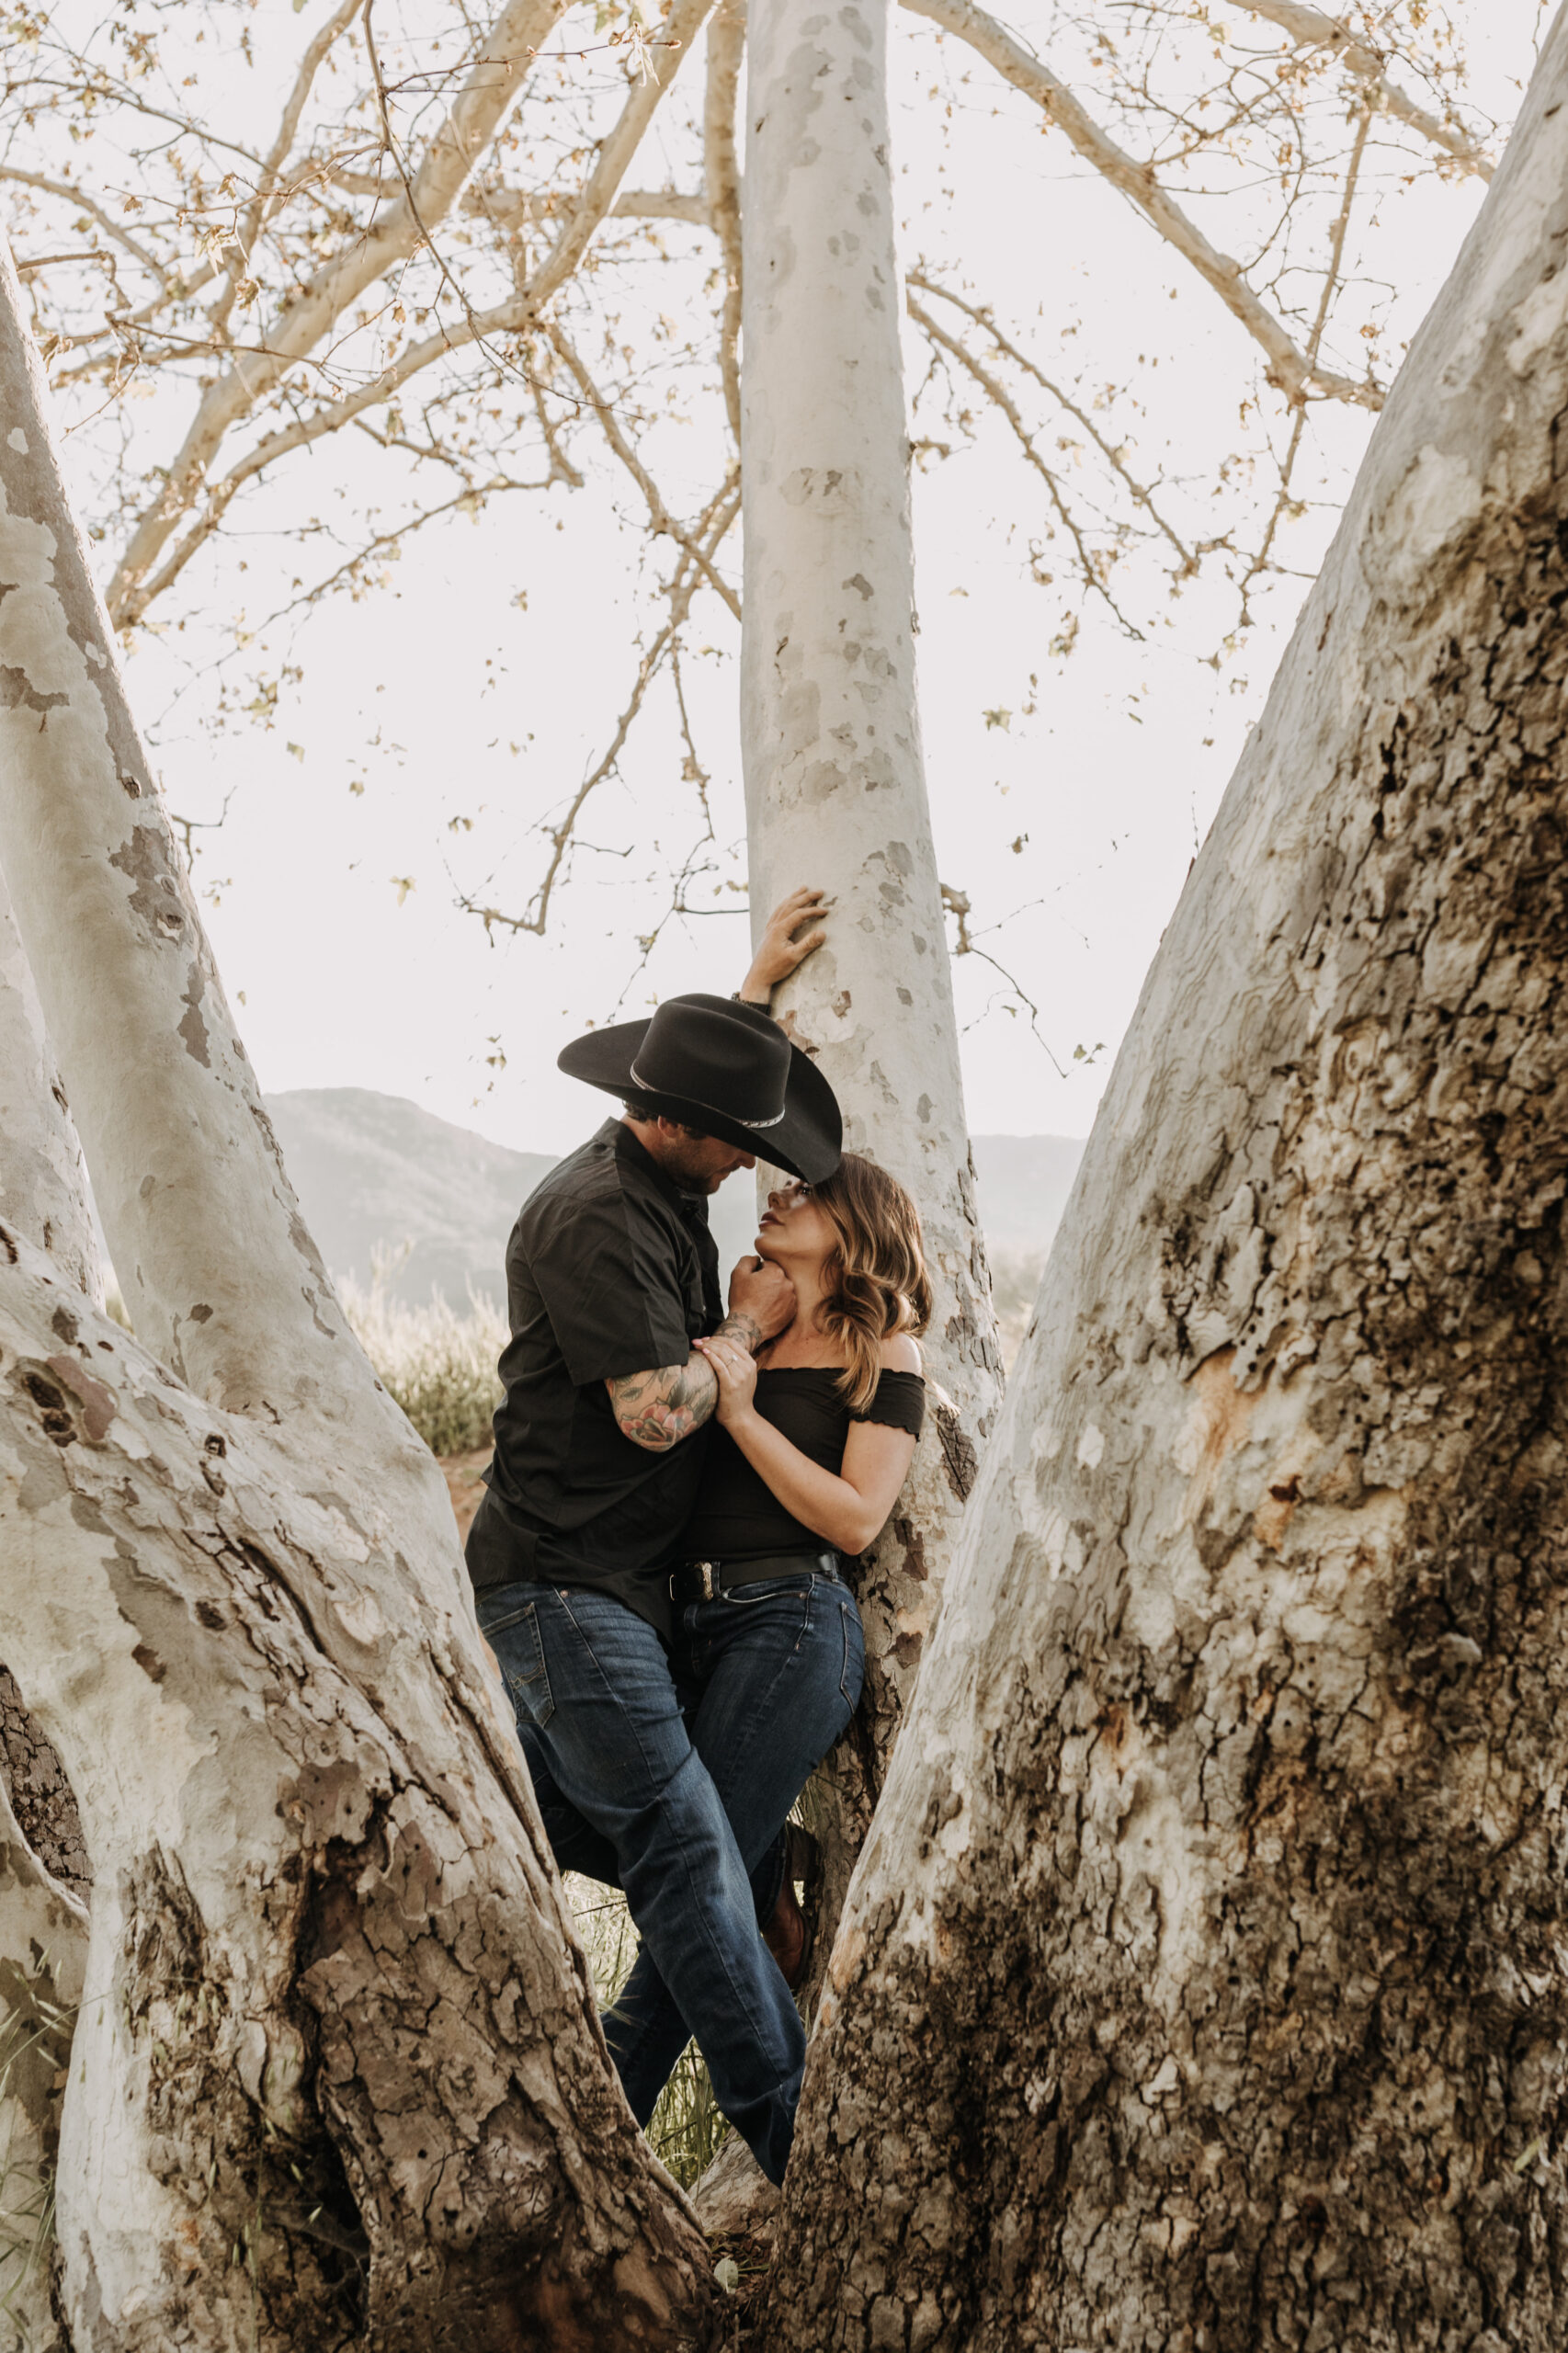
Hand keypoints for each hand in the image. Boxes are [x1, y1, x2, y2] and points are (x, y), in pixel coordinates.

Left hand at [694, 1331, 758, 1425]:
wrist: (740, 1417)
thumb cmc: (738, 1398)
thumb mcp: (744, 1378)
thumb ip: (738, 1364)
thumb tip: (720, 1350)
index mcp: (751, 1364)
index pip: (733, 1343)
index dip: (718, 1338)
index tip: (706, 1339)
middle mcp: (747, 1367)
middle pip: (726, 1346)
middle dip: (710, 1340)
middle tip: (697, 1340)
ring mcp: (740, 1375)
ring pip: (722, 1352)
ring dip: (707, 1346)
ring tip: (696, 1345)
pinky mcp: (730, 1384)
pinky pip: (719, 1365)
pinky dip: (710, 1356)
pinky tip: (703, 1352)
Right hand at [727, 1254, 795, 1343]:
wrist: (747, 1327)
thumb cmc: (742, 1302)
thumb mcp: (738, 1274)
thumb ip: (748, 1260)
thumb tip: (757, 1259)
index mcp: (776, 1273)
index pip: (768, 1265)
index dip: (757, 1272)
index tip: (751, 1282)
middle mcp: (788, 1284)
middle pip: (776, 1277)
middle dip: (766, 1282)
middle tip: (755, 1293)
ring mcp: (792, 1299)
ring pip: (781, 1289)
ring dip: (773, 1293)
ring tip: (760, 1303)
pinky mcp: (792, 1312)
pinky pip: (785, 1302)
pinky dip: (777, 1304)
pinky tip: (767, 1309)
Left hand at [738, 886, 828, 1001]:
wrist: (758, 977)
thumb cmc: (775, 968)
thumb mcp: (794, 957)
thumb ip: (808, 944)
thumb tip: (823, 933)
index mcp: (780, 929)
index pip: (800, 914)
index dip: (814, 911)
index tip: (826, 911)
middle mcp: (774, 925)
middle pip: (791, 905)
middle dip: (806, 897)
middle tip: (819, 891)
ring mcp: (770, 928)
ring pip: (783, 906)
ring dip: (794, 896)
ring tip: (803, 889)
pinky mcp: (768, 932)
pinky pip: (777, 912)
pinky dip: (785, 904)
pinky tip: (786, 904)